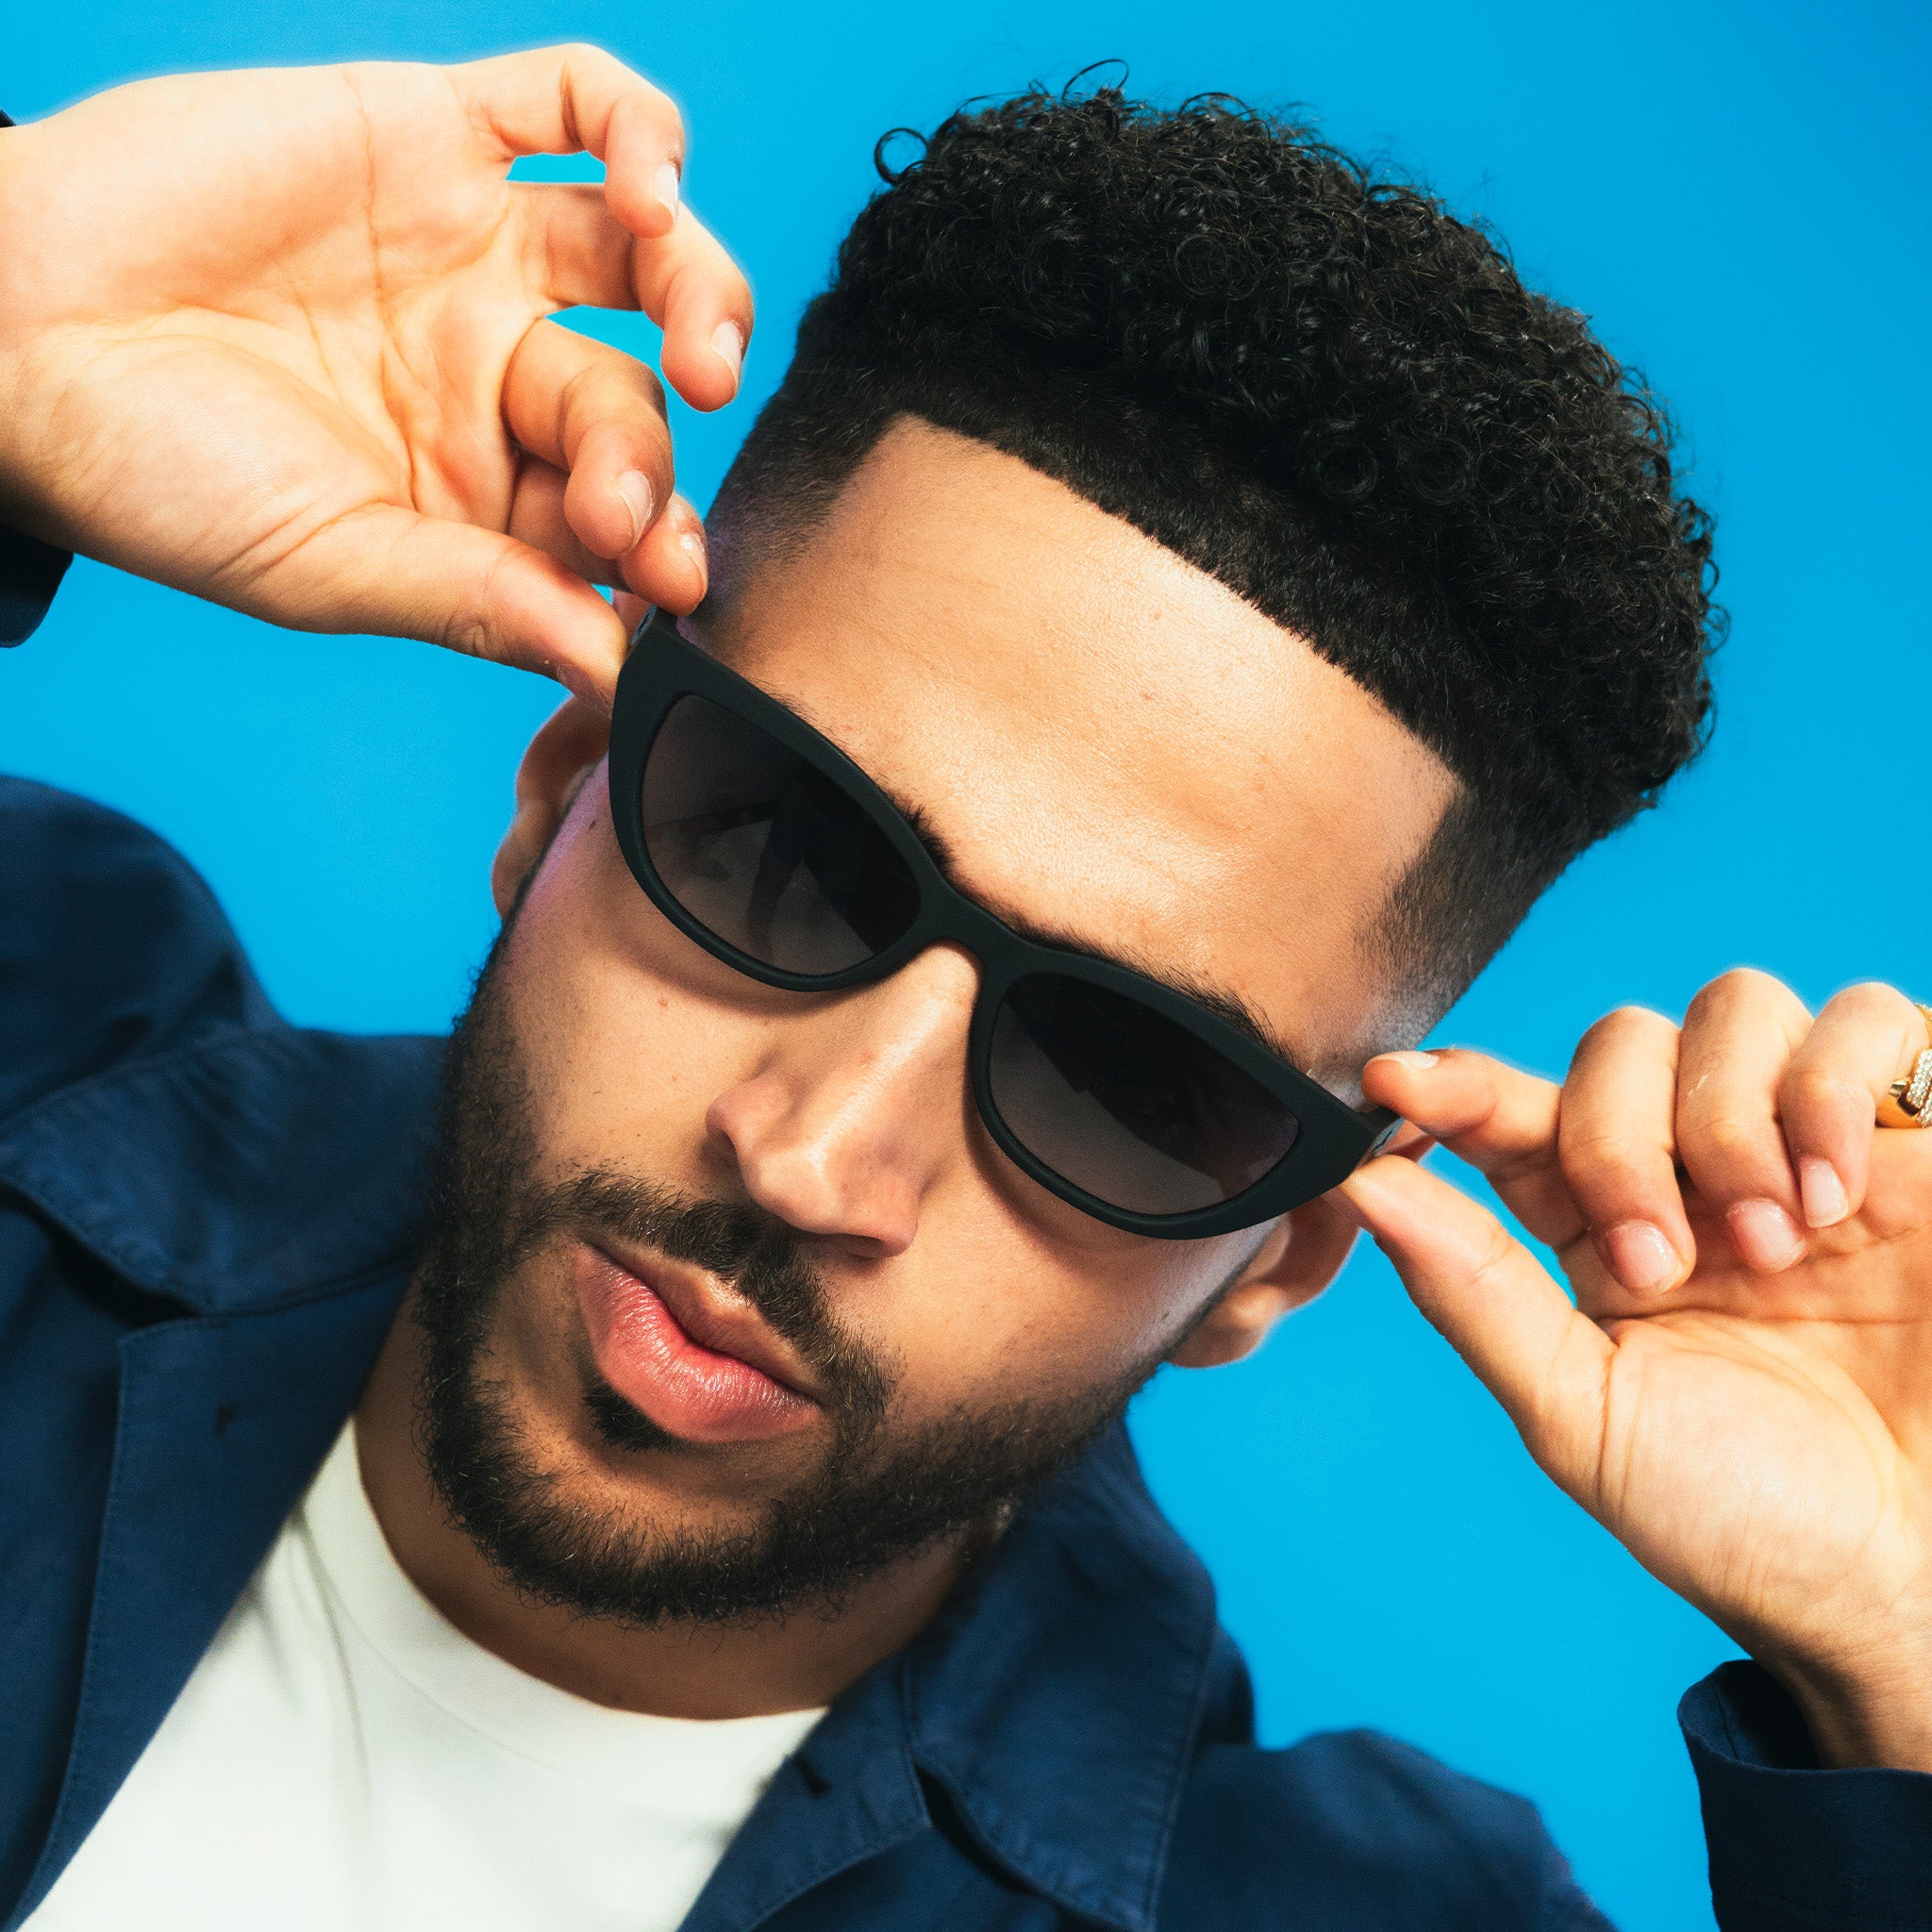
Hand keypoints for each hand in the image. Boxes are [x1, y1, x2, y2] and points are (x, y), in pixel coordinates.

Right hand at [0, 48, 752, 700]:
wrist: (6, 331)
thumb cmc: (155, 471)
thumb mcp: (328, 564)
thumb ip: (477, 603)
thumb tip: (617, 671)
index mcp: (482, 487)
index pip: (614, 518)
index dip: (658, 547)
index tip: (668, 586)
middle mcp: (496, 370)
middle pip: (631, 403)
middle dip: (646, 460)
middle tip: (626, 507)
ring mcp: (475, 250)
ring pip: (643, 259)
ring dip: (702, 298)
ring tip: (703, 351)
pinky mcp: (434, 132)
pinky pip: (573, 104)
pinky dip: (639, 135)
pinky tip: (648, 194)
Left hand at [1347, 971, 1931, 1769]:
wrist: (1914, 1582)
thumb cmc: (1749, 1522)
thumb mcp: (1585, 1416)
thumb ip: (1473, 1294)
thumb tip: (1356, 1187)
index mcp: (1601, 1231)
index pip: (1516, 1115)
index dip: (1453, 1085)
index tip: (1393, 1081)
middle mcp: (1696, 1172)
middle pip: (1618, 1044)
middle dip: (1618, 1140)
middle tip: (1664, 1264)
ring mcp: (1807, 1145)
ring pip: (1733, 1007)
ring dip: (1727, 1119)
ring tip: (1776, 1243)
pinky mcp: (1919, 1139)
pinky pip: (1872, 1018)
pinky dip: (1832, 1086)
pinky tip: (1838, 1196)